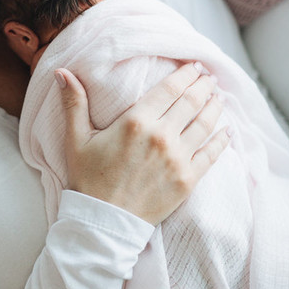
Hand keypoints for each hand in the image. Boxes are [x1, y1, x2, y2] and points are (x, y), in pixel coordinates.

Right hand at [56, 62, 229, 224]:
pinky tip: (226, 130)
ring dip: (215, 106)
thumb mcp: (76, 139)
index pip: (170, 89)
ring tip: (218, 97)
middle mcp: (161, 136)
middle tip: (209, 78)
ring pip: (205, 124)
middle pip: (192, 102)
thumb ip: (74, 103)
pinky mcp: (188, 179)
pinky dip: (222, 140)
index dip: (186, 74)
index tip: (194, 67)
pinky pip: (212, 154)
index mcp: (136, 121)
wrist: (104, 221)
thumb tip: (62, 72)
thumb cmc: (89, 179)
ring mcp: (178, 158)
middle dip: (203, 86)